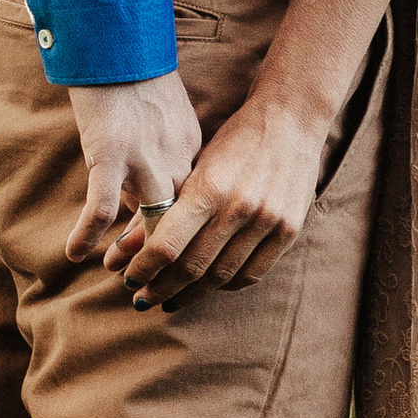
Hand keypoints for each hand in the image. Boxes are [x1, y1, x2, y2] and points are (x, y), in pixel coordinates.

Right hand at [65, 75, 201, 262]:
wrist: (117, 38)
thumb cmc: (137, 70)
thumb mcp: (170, 111)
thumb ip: (170, 145)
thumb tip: (153, 181)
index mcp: (192, 148)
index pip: (195, 204)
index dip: (184, 233)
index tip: (176, 255)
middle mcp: (175, 158)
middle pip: (180, 219)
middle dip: (169, 253)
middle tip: (157, 279)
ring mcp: (144, 158)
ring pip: (151, 220)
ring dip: (135, 250)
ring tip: (121, 272)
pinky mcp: (109, 154)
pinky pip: (101, 206)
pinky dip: (88, 232)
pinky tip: (75, 251)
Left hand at [108, 82, 328, 301]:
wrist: (292, 117)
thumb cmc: (234, 139)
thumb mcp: (196, 165)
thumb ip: (166, 208)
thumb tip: (125, 250)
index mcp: (208, 187)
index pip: (166, 245)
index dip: (143, 270)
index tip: (129, 281)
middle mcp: (239, 207)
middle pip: (192, 267)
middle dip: (161, 288)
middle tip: (143, 299)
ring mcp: (267, 221)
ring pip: (221, 276)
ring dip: (192, 294)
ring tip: (172, 299)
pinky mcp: (289, 230)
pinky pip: (253, 273)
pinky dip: (227, 285)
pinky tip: (210, 286)